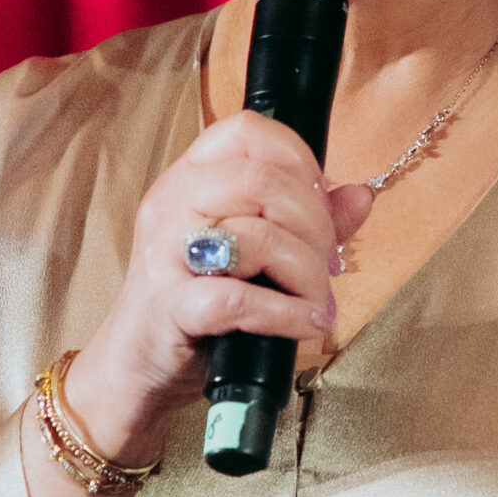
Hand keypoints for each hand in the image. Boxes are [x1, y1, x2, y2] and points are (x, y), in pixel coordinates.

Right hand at [65, 114, 374, 463]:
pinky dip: (286, 314)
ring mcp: (166, 255)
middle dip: (313, 224)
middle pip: (261, 181)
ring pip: (256, 237)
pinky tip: (304, 323)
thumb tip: (361, 195)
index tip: (319, 203)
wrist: (136, 365)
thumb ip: (306, 222)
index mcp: (189, 180)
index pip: (248, 132)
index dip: (298, 160)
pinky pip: (239, 300)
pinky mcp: (171, 307)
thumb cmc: (198, 304)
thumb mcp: (254, 254)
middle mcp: (172, 205)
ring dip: (308, 274)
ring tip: (317, 300)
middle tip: (327, 262)